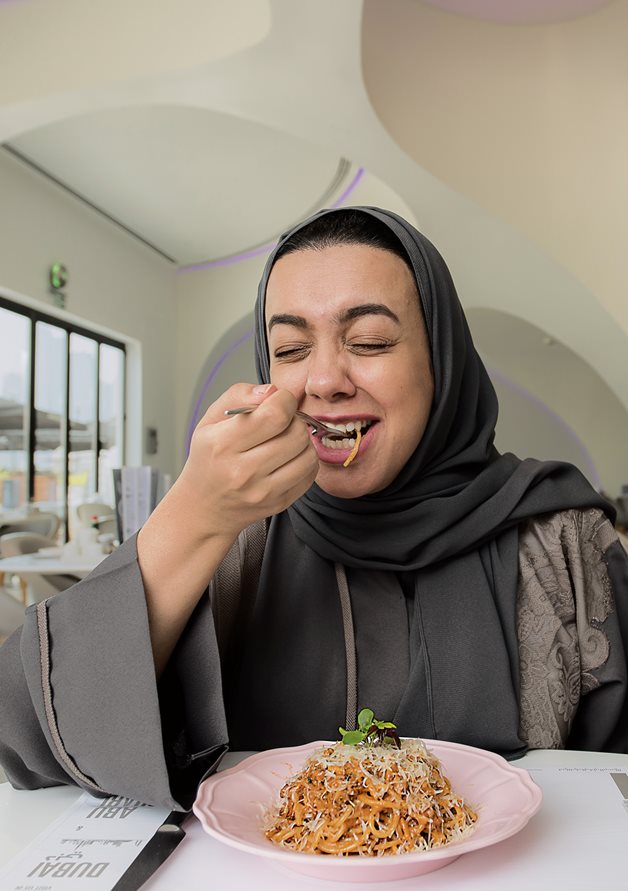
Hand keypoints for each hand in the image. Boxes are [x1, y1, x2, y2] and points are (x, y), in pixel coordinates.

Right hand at [176, 383, 318, 539]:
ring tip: (286, 439)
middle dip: (295, 420)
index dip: (285, 400)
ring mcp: (262, 491)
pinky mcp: (279, 503)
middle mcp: (243, 471)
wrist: (204, 508)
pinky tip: (289, 457)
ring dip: (302, 440)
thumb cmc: (208, 460)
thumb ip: (239, 395)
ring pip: (307, 454)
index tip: (280, 400)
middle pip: (296, 434)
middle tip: (283, 421)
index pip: (275, 415)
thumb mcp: (210, 420)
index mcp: (223, 444)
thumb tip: (271, 391)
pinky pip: (310, 474)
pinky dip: (305, 460)